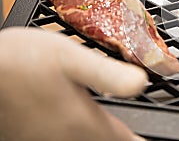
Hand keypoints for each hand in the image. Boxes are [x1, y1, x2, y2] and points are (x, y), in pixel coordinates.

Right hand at [0, 27, 147, 140]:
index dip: (139, 140)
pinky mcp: (32, 138)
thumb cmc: (21, 60)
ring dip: (105, 138)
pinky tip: (79, 127)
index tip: (146, 136)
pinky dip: (82, 137)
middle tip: (134, 132)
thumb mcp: (72, 57)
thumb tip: (142, 83)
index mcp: (82, 121)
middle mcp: (66, 139)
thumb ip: (109, 74)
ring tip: (116, 130)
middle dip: (122, 138)